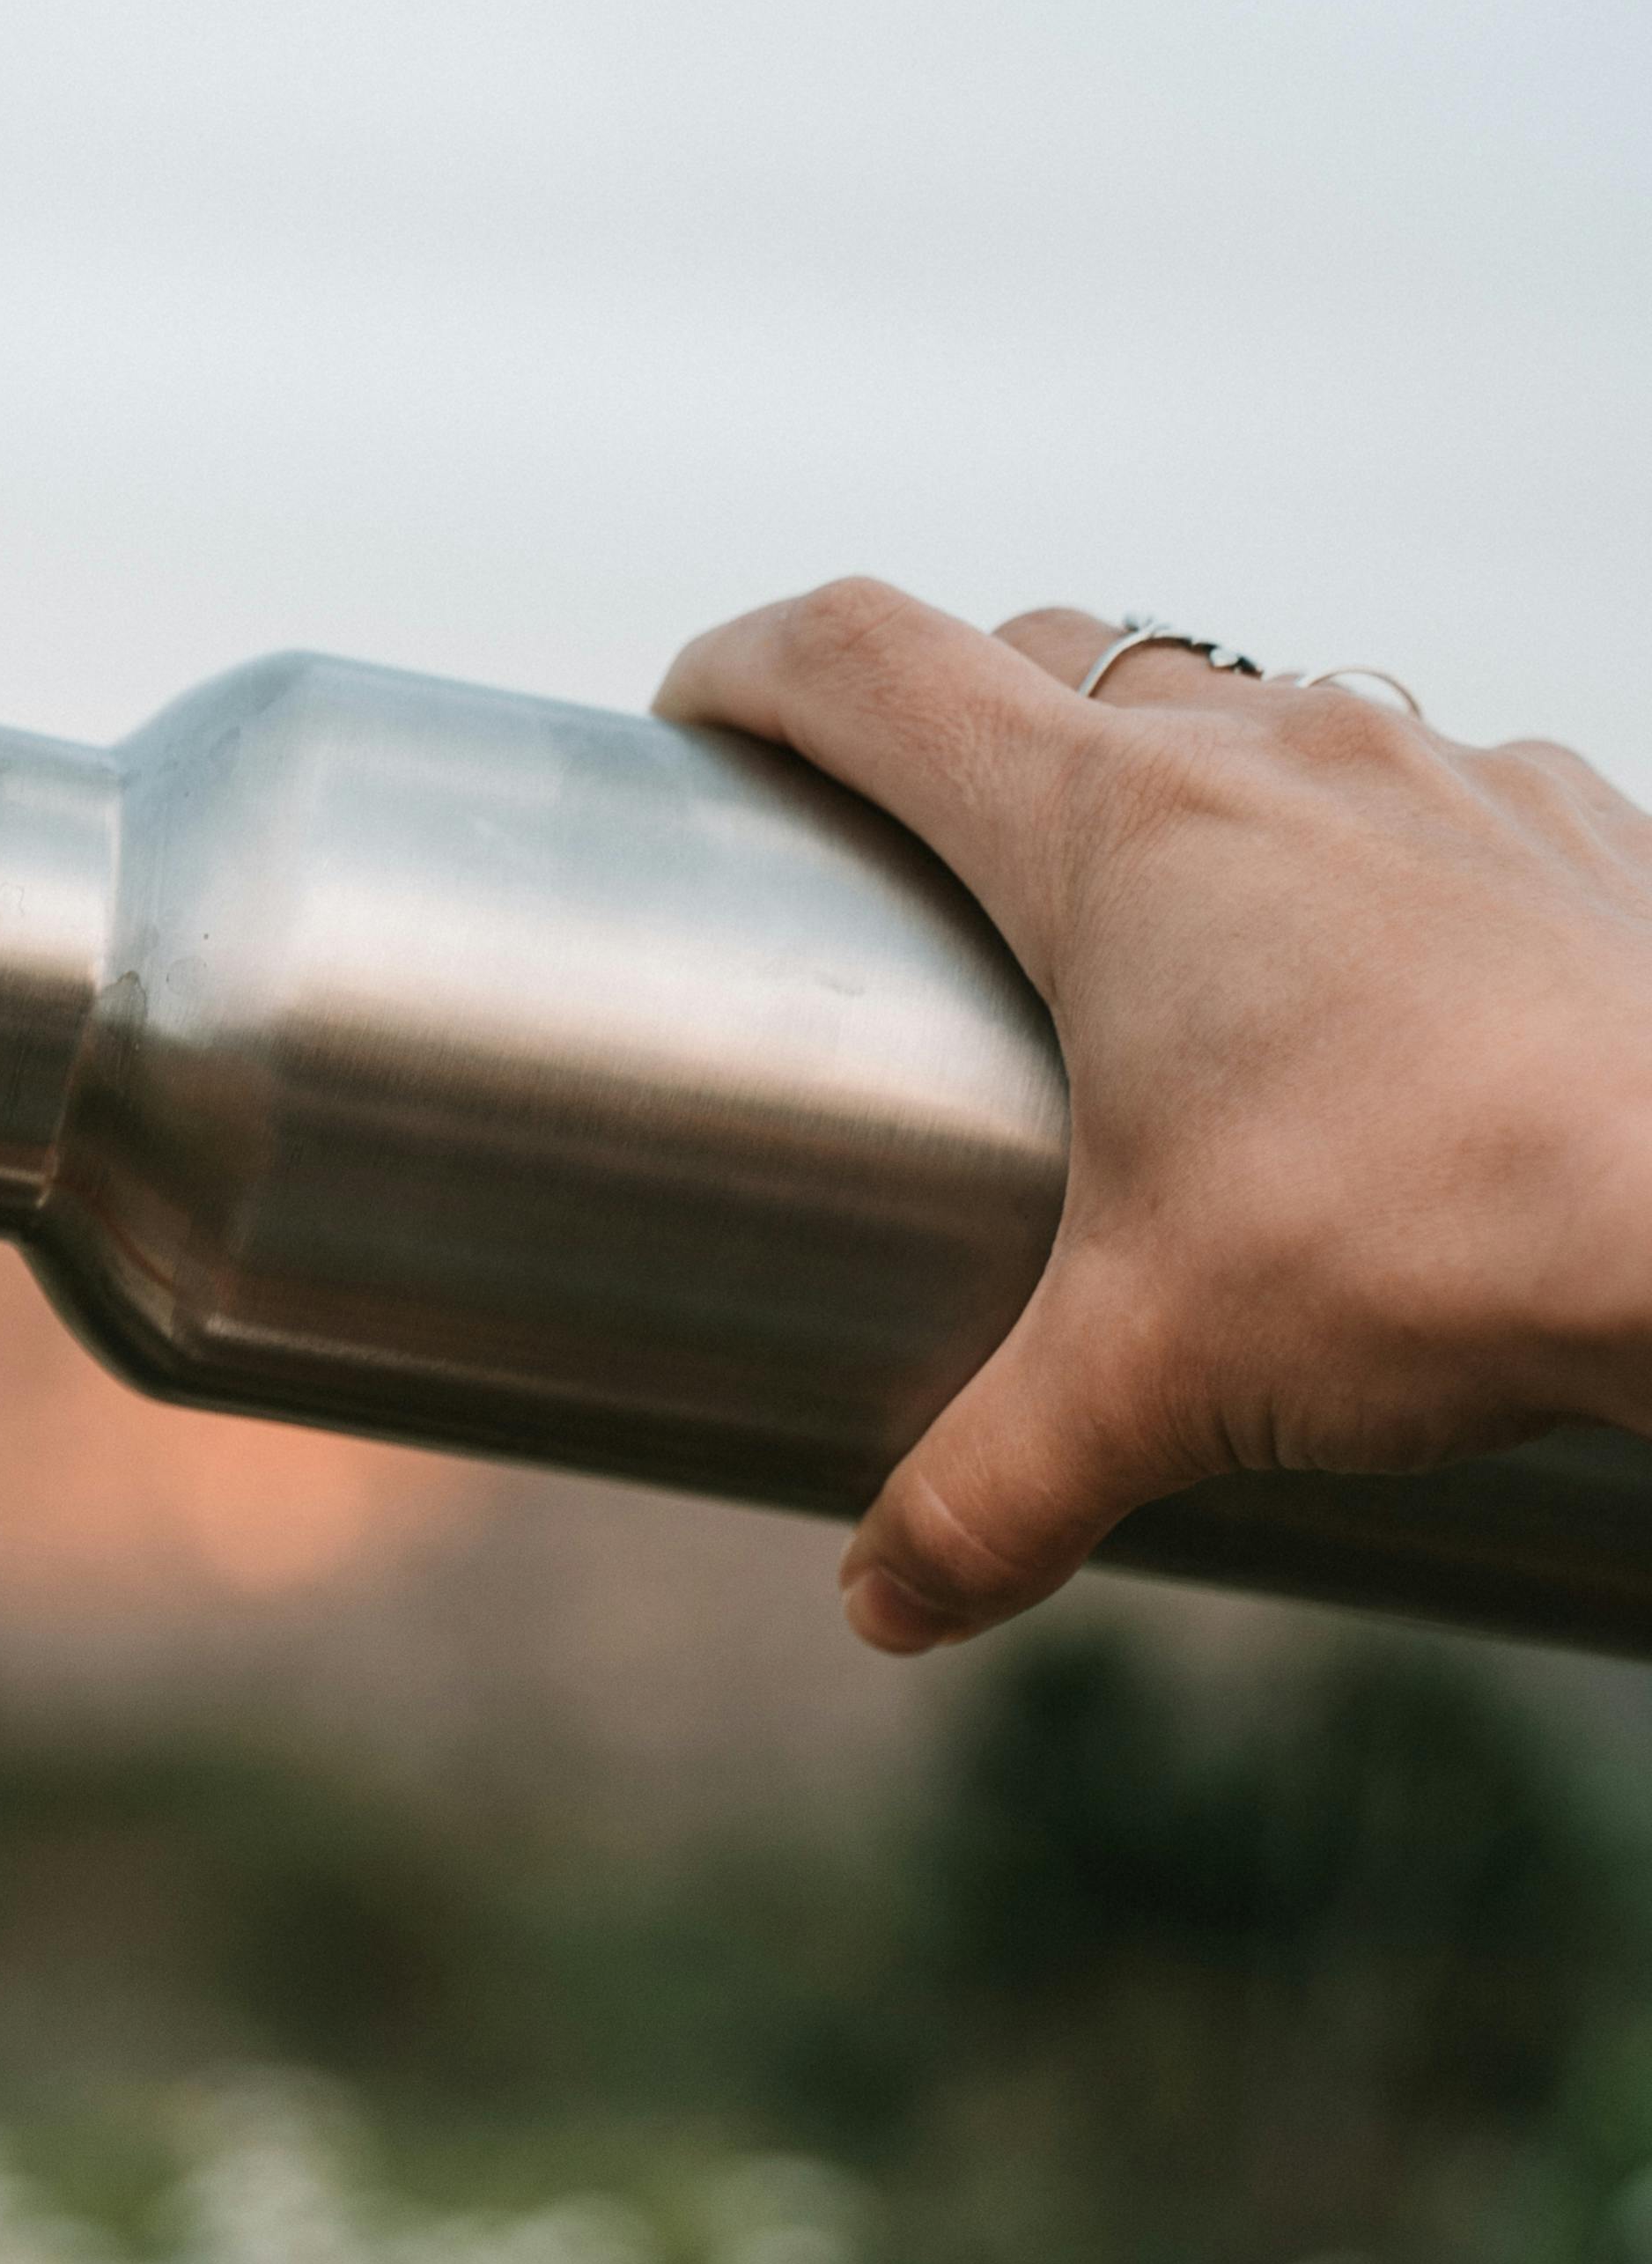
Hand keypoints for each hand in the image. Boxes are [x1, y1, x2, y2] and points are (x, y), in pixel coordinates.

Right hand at [654, 582, 1651, 1650]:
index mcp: (1120, 831)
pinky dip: (1356, 866)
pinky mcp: (1578, 835)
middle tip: (906, 861)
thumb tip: (886, 1602)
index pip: (873, 664)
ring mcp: (1448, 775)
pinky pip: (1429, 800)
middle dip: (954, 734)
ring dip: (1177, 794)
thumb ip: (988, 1495)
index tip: (699, 721)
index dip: (752, 670)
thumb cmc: (1430, 1246)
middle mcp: (1279, 753)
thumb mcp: (1157, 1389)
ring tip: (1155, 949)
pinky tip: (1377, 1003)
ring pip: (1257, 716)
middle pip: (1054, 661)